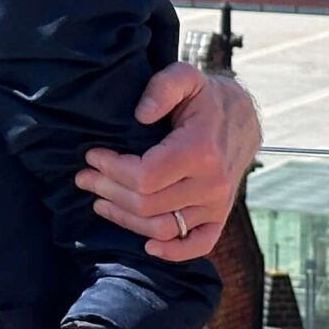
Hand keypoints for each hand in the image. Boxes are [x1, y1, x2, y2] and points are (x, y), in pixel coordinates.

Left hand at [76, 61, 259, 261]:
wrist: (243, 118)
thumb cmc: (205, 97)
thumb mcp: (185, 76)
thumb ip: (162, 87)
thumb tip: (140, 114)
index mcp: (201, 150)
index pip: (144, 176)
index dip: (112, 169)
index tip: (92, 156)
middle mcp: (212, 183)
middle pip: (147, 204)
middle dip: (108, 191)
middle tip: (85, 177)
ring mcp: (217, 204)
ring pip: (162, 228)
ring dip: (125, 219)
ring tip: (99, 201)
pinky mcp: (220, 216)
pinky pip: (198, 245)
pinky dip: (173, 252)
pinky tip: (148, 246)